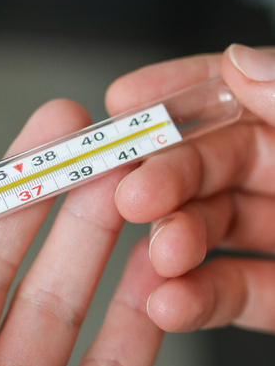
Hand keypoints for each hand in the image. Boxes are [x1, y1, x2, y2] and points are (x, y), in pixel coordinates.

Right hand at [106, 44, 274, 333]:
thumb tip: (241, 62)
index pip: (237, 92)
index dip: (177, 90)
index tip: (124, 98)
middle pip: (210, 163)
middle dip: (165, 178)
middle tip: (133, 195)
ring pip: (213, 229)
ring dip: (175, 243)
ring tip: (160, 256)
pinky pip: (239, 294)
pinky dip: (199, 300)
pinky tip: (171, 303)